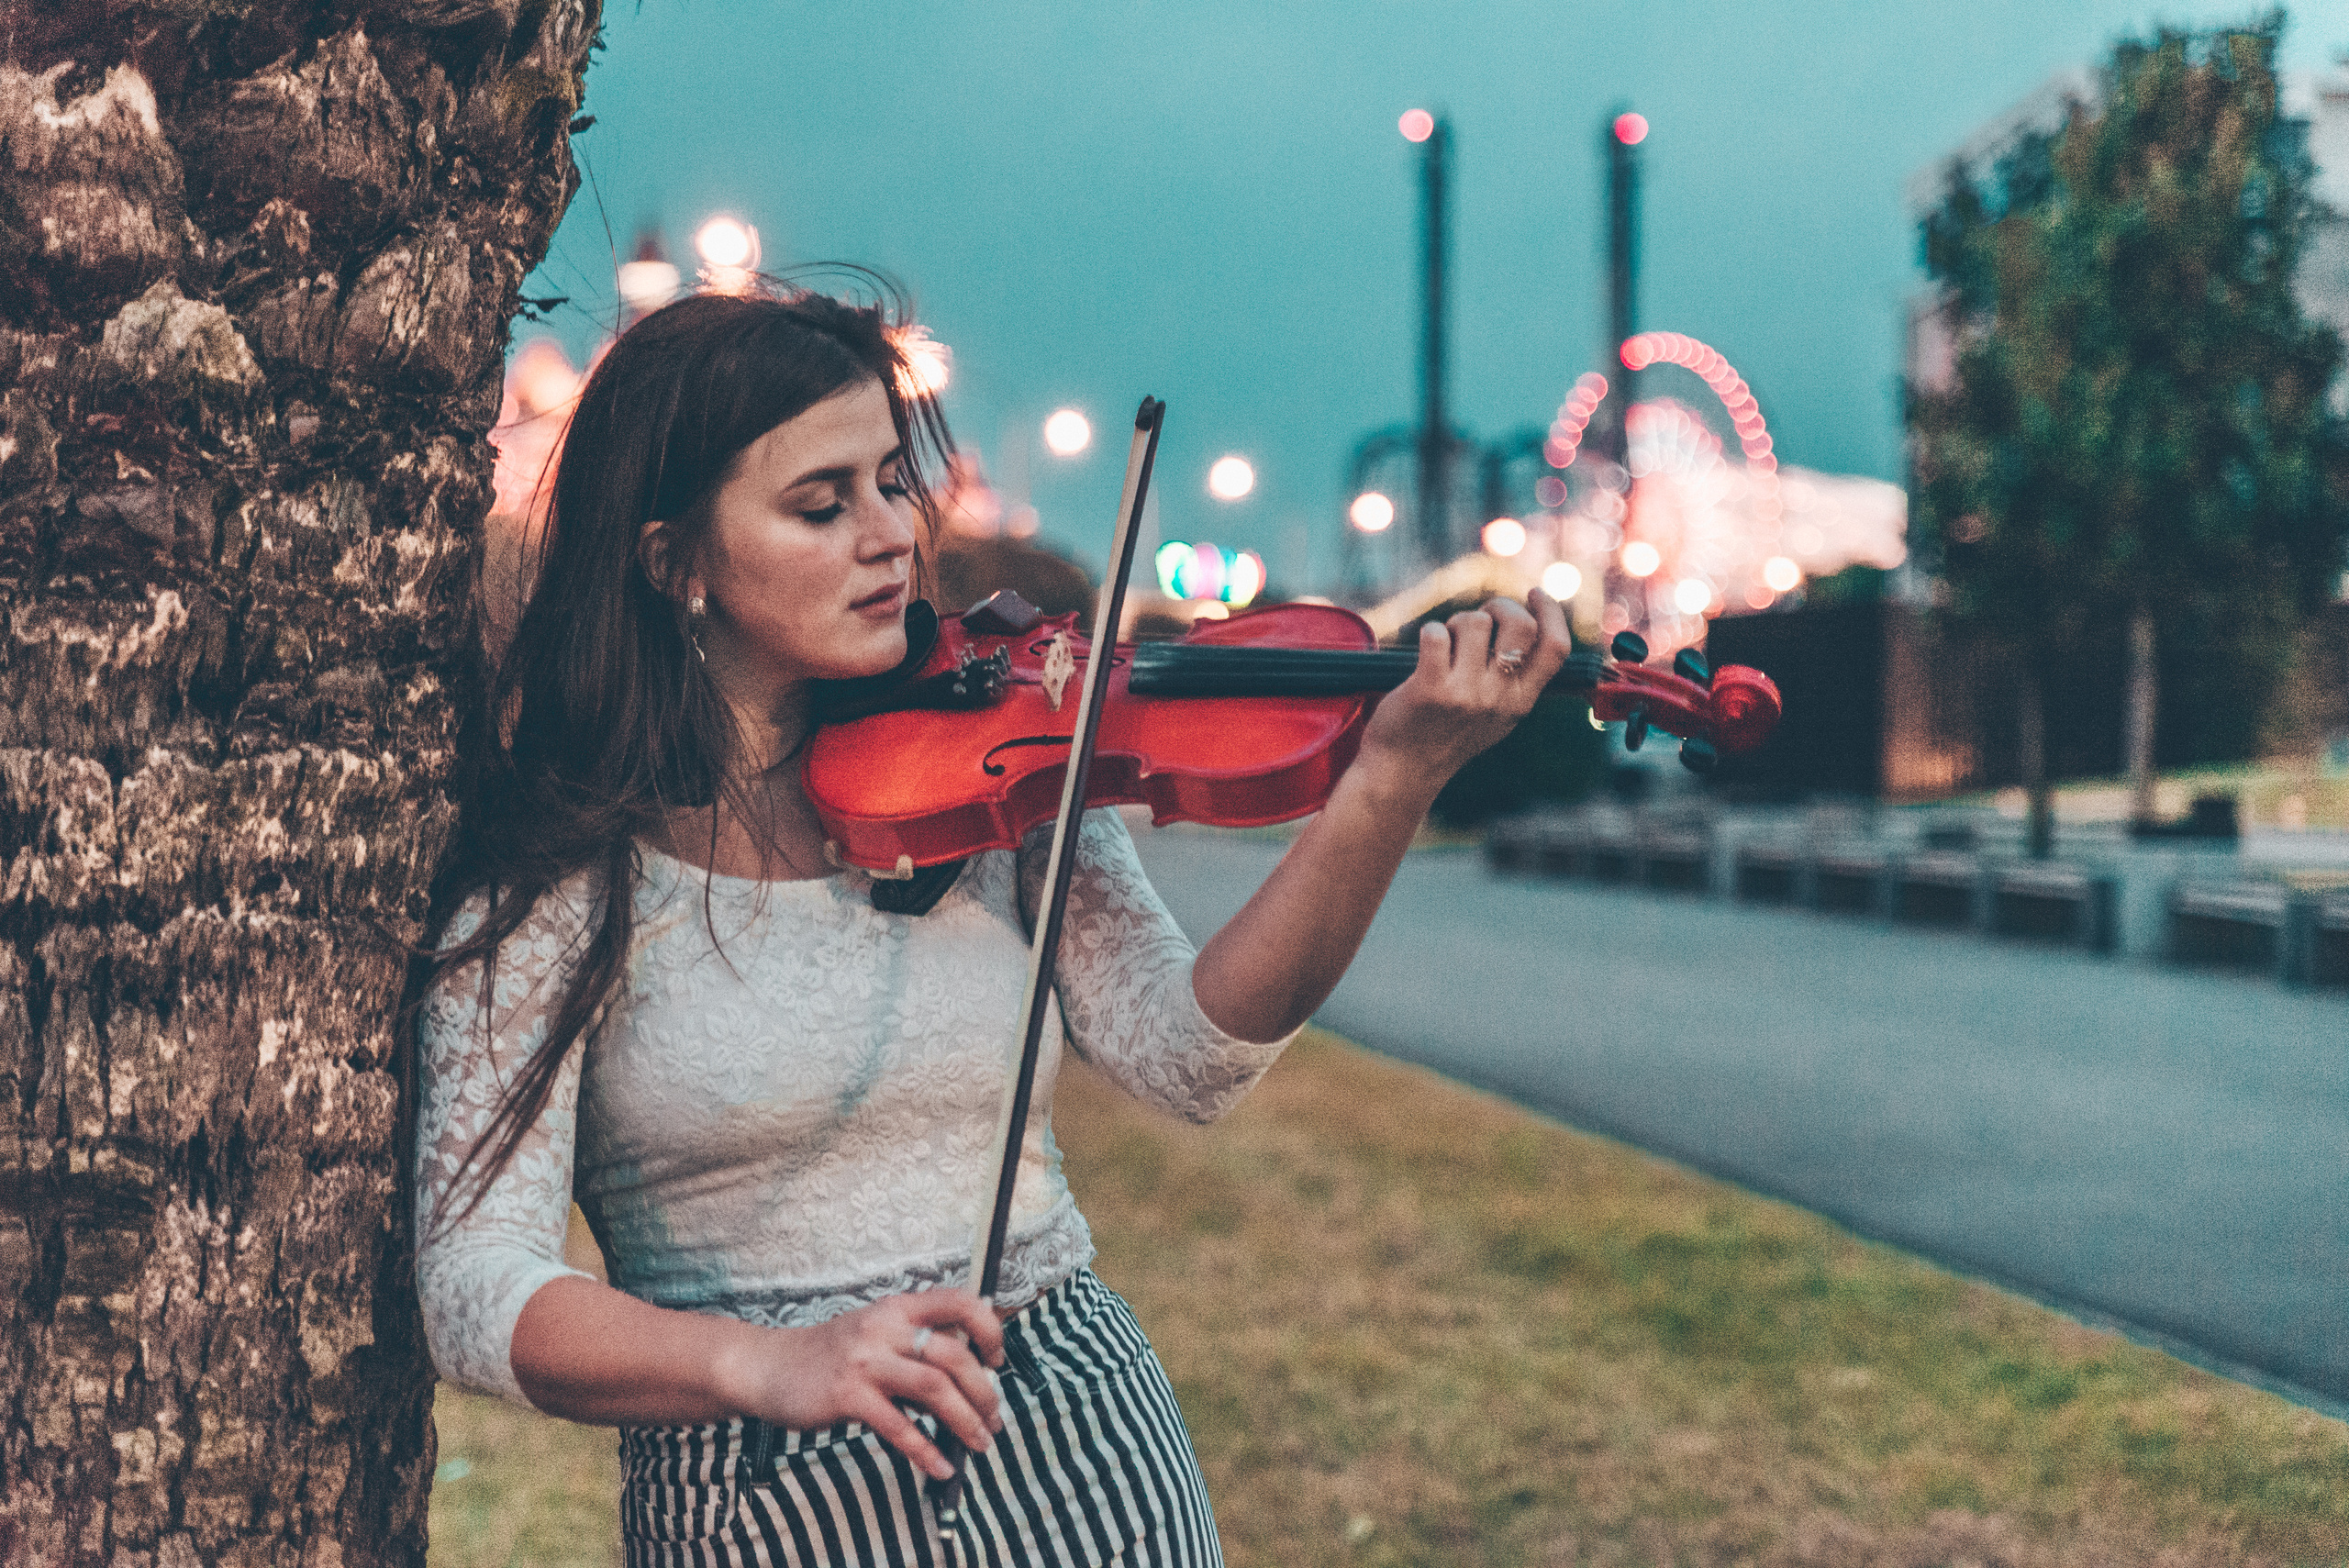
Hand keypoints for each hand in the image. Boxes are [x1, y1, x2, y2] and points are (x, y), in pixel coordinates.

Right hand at [717, 1288, 1006, 1480]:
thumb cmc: (830, 1354)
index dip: (988, 1329)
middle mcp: (884, 1328)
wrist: (770, 1366)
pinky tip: (941, 1467)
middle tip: (995, 1419)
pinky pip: (898, 1426)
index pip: (959, 1302)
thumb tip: (970, 1371)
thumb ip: (915, 1342)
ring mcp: (865, 1361)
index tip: (996, 1360)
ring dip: (965, 1421)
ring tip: (980, 1443)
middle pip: (954, 1354)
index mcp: (897, 1308)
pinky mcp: (848, 1395)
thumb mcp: (874, 1331)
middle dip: (983, 1391)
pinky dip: (926, 1451)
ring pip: (934, 1388)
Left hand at [1353, 587, 1573, 803]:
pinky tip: (1426, 651)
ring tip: (1446, 643)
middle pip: (1521, 625)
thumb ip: (1516, 679)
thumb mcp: (1497, 716)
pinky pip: (1435, 633)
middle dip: (1500, 607)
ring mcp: (1465, 694)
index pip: (1556, 648)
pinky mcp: (1430, 689)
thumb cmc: (1448, 735)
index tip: (1535, 593)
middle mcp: (1498, 698)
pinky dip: (1430, 632)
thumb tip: (1530, 622)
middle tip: (1481, 617)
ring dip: (1456, 622)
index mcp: (1521, 702)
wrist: (1403, 772)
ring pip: (1474, 622)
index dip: (1552, 612)